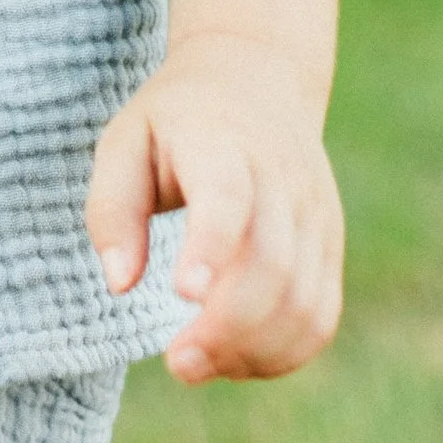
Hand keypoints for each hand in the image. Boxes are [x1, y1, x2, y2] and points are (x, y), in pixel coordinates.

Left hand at [85, 31, 343, 383]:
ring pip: (305, 303)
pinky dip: (283, 353)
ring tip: (196, 364)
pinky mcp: (330, 246)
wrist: (255, 78)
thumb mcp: (125, 140)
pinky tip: (235, 359)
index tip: (182, 294)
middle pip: (272, 267)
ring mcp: (316, 215)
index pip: (228, 198)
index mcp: (221, 143)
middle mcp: (281, 179)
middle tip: (176, 362)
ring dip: (253, 351)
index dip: (211, 248)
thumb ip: (112, 209)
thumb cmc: (175, 122)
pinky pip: (321, 317)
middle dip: (226, 328)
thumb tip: (119, 284)